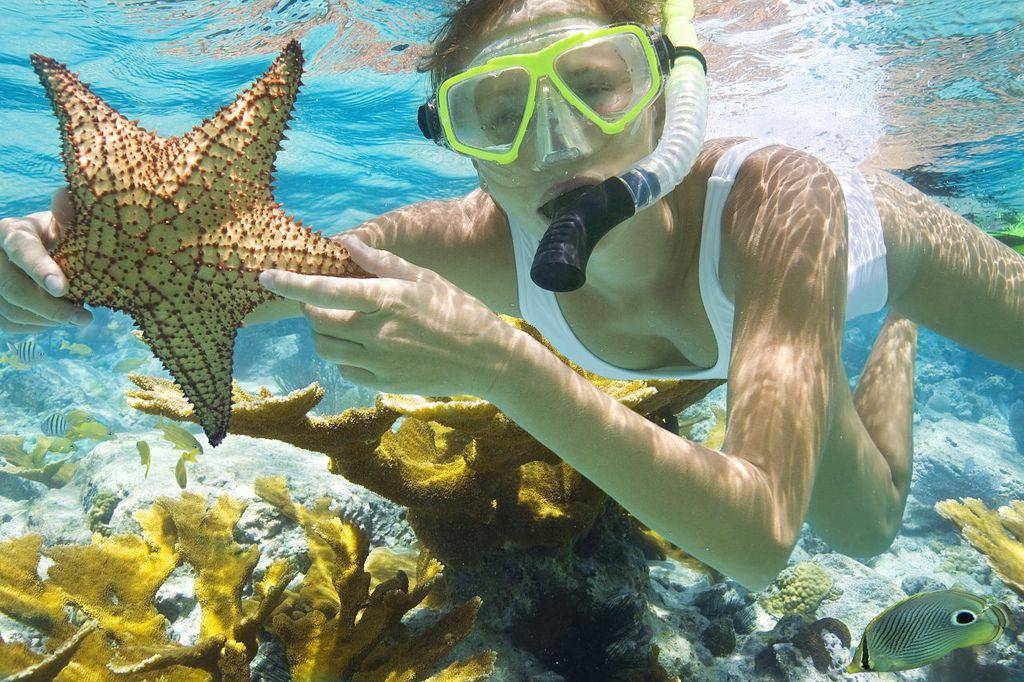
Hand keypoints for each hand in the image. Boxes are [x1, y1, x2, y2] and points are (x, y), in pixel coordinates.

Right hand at [0, 187, 90, 331]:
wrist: (38, 248)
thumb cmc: (56, 235)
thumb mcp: (61, 223)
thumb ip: (66, 215)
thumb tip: (65, 197)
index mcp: (11, 232)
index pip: (22, 250)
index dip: (40, 269)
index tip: (61, 288)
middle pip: (13, 288)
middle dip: (51, 308)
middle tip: (84, 317)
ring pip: (11, 310)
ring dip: (47, 320)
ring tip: (75, 317)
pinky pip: (8, 324)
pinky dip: (36, 327)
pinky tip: (55, 321)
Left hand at [258, 235, 518, 397]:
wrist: (487, 359)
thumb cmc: (458, 310)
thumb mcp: (423, 278)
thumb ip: (381, 262)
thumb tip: (346, 241)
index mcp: (387, 299)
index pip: (324, 289)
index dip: (289, 284)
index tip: (264, 277)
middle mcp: (378, 332)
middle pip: (318, 322)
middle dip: (310, 309)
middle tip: (322, 301)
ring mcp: (380, 362)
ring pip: (327, 348)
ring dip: (323, 334)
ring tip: (343, 323)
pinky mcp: (384, 383)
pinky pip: (346, 370)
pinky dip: (345, 357)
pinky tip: (363, 346)